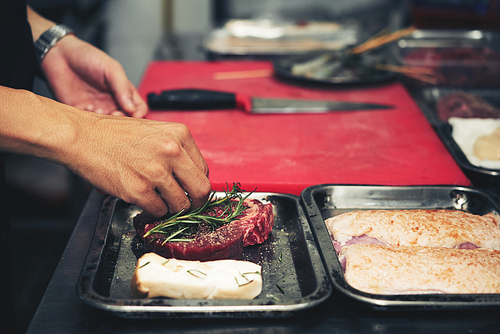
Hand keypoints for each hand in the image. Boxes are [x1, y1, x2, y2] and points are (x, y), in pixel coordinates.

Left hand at [41, 35, 147, 117]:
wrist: (59, 55)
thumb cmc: (87, 57)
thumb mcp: (111, 68)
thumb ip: (123, 87)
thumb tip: (132, 108)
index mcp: (123, 92)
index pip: (139, 109)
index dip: (138, 114)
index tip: (132, 114)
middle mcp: (112, 103)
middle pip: (124, 120)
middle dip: (121, 121)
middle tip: (114, 114)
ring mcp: (97, 108)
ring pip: (107, 125)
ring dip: (104, 122)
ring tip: (97, 110)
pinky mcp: (80, 112)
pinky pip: (88, 124)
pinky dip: (89, 121)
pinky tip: (86, 107)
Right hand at [65, 114, 211, 216]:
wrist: (82, 137)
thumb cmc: (115, 134)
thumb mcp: (155, 131)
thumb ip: (176, 151)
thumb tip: (191, 175)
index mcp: (180, 134)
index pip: (204, 170)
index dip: (197, 183)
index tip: (191, 190)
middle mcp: (172, 152)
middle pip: (201, 190)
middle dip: (196, 202)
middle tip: (187, 205)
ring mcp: (156, 172)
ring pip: (180, 205)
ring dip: (171, 208)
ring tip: (158, 199)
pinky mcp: (139, 190)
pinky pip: (158, 211)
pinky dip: (153, 210)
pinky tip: (143, 198)